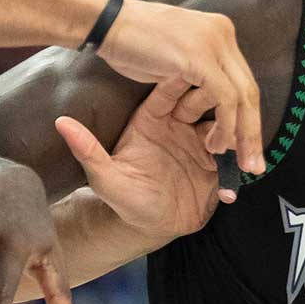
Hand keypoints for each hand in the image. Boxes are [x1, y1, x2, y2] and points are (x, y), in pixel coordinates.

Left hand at [55, 78, 226, 239]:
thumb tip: (61, 122)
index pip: (170, 89)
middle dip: (215, 103)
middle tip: (218, 123)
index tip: (193, 77)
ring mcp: (202, 140)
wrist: (151, 227)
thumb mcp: (105, 178)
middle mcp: (181, 124)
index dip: (183, 81)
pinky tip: (243, 169)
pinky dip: (242, 156)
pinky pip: (237, 150)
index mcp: (153, 118)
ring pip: (225, 121)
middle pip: (205, 99)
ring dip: (232, 130)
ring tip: (226, 151)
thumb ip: (88, 151)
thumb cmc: (125, 199)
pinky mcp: (219, 160)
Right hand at [92, 0, 265, 176]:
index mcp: (219, 31)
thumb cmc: (129, 41)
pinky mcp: (200, 58)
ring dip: (245, 135)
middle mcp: (223, 34)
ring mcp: (214, 44)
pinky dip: (225, 125)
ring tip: (240, 163)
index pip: (243, 80)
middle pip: (249, 90)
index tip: (250, 145)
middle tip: (256, 165)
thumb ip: (194, 68)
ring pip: (243, 97)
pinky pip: (225, 98)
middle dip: (254, 132)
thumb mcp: (172, 52)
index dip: (249, 115)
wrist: (104, 23)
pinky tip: (214, 145)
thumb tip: (203, 90)